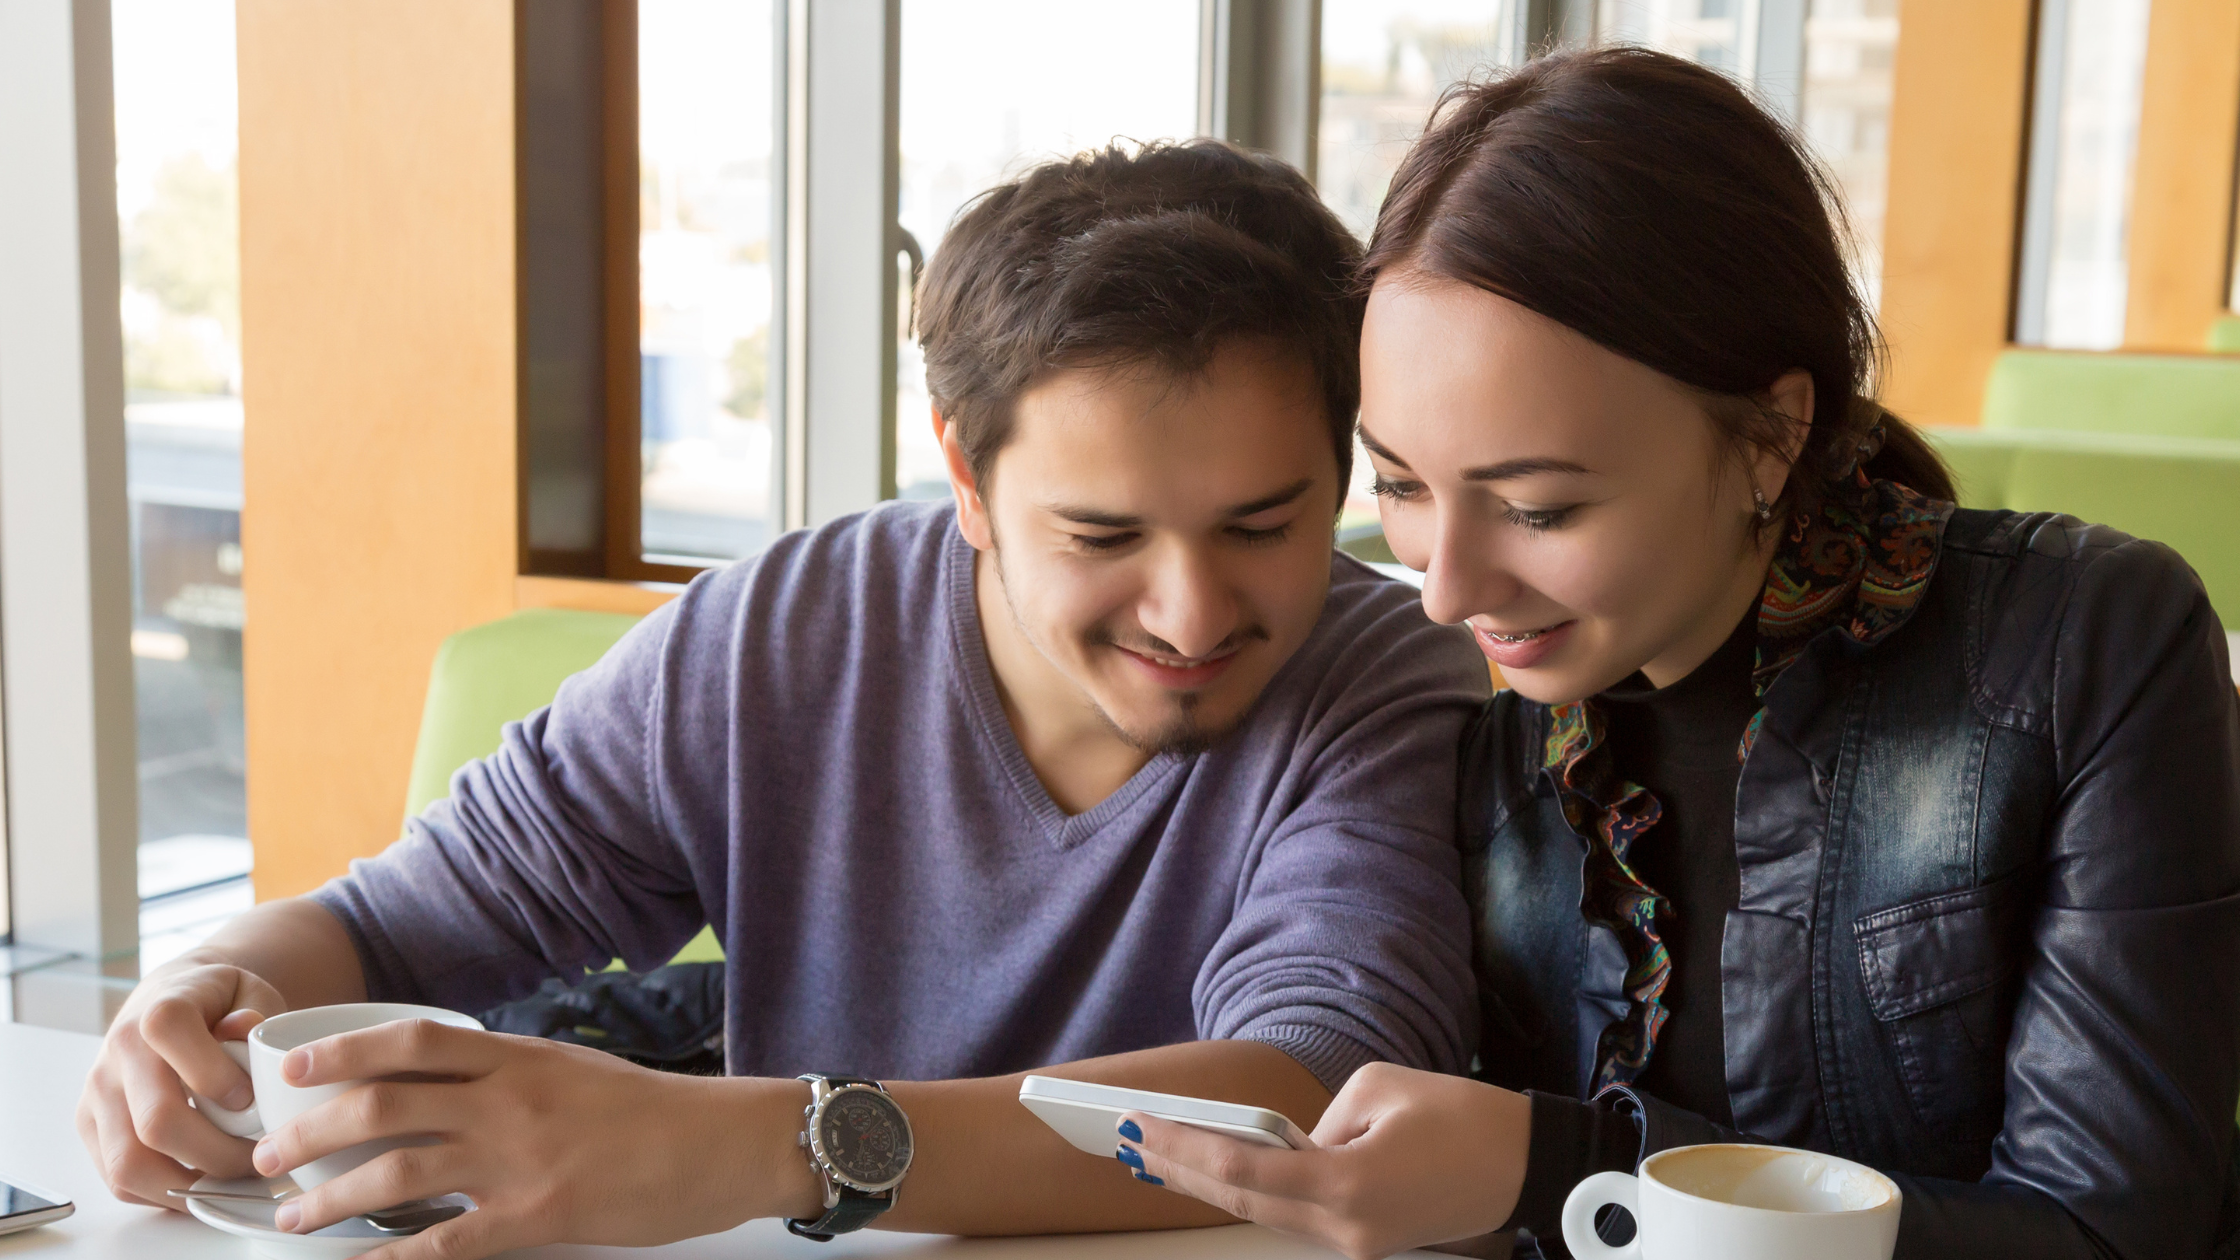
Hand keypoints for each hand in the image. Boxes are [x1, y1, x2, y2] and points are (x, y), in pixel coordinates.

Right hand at [76, 962, 287, 1206]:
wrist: (168, 1000)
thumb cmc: (218, 1002)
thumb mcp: (247, 991)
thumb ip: (255, 1009)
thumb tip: (244, 1029)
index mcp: (160, 1010)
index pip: (172, 1038)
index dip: (216, 1076)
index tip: (251, 1100)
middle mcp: (119, 1051)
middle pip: (156, 1121)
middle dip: (216, 1153)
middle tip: (258, 1157)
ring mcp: (99, 1092)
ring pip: (129, 1163)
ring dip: (187, 1184)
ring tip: (231, 1180)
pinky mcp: (90, 1125)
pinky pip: (118, 1178)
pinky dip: (162, 1193)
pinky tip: (200, 1181)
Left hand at [249, 1020, 825, 1258]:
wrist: (721, 1144)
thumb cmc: (655, 1112)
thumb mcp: (573, 1072)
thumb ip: (510, 1077)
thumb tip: (446, 1092)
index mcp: (519, 1057)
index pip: (412, 1041)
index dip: (344, 1051)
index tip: (294, 1066)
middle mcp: (509, 1101)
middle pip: (384, 1107)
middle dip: (311, 1133)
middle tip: (269, 1159)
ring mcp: (520, 1160)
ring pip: (397, 1175)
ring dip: (331, 1200)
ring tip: (296, 1218)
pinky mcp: (538, 1217)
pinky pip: (444, 1245)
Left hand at [1117, 1062, 1531, 1259]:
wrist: (1528, 1166)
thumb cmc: (1464, 1118)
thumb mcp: (1379, 1088)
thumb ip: (1319, 1119)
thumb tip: (1288, 1144)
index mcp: (1348, 1186)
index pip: (1244, 1169)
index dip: (1184, 1146)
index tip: (1139, 1124)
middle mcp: (1345, 1229)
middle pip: (1243, 1201)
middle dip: (1181, 1169)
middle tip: (1127, 1141)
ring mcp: (1356, 1244)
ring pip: (1265, 1213)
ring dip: (1211, 1183)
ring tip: (1157, 1156)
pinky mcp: (1367, 1242)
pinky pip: (1296, 1216)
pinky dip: (1254, 1193)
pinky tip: (1222, 1172)